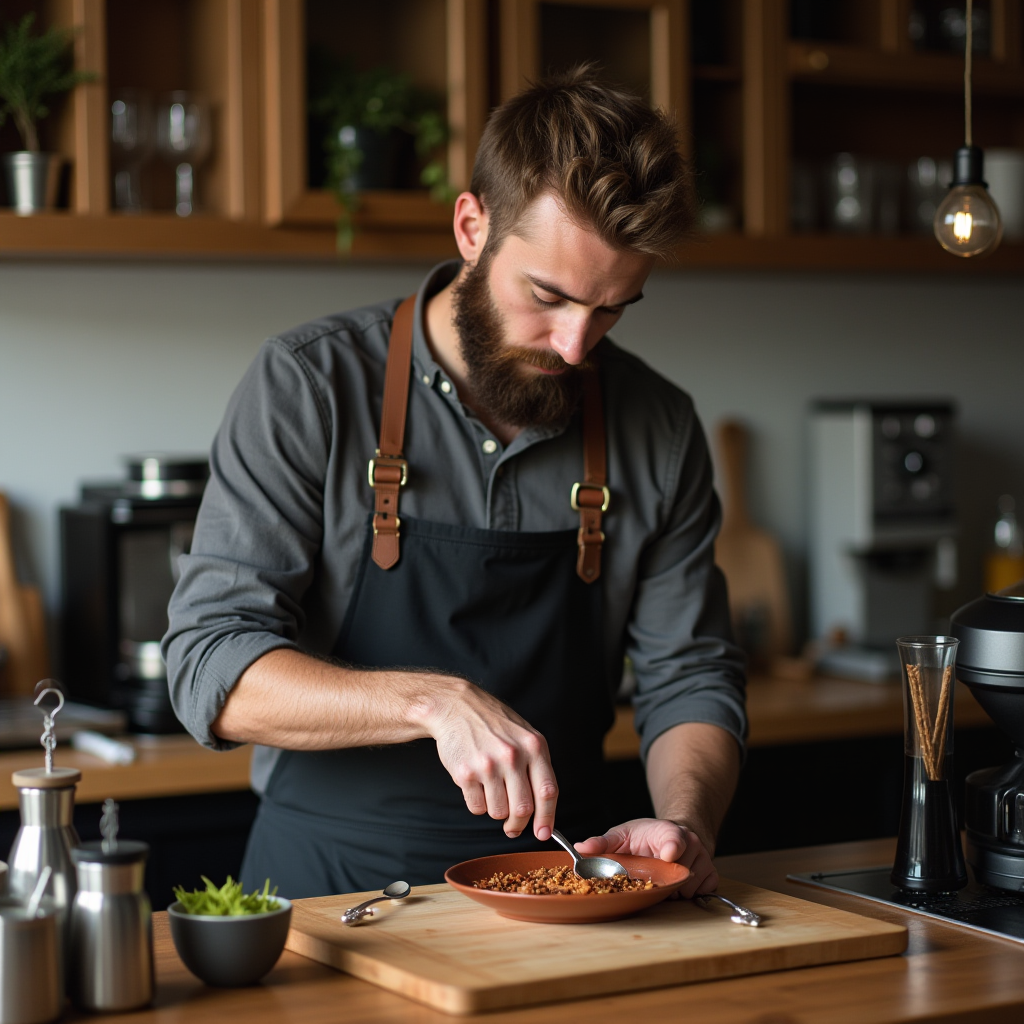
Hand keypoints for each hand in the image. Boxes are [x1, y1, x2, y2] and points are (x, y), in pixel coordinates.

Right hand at [421, 679, 558, 841]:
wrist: (457, 707)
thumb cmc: (493, 723)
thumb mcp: (525, 736)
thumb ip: (537, 767)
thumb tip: (543, 810)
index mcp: (533, 746)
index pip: (547, 791)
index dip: (547, 818)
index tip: (543, 833)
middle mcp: (513, 756)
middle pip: (523, 809)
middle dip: (518, 825)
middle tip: (513, 827)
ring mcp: (488, 765)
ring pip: (498, 812)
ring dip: (496, 810)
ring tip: (491, 790)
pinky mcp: (465, 773)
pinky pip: (477, 807)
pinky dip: (478, 804)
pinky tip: (476, 784)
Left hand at [574, 817, 717, 896]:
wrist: (672, 834)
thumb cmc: (645, 836)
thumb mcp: (621, 835)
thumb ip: (603, 842)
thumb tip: (580, 847)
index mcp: (666, 831)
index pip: (674, 839)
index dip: (672, 848)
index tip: (667, 856)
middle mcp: (690, 842)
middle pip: (679, 872)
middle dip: (662, 881)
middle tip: (653, 873)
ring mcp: (703, 857)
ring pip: (690, 886)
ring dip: (674, 890)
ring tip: (663, 876)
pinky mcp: (711, 872)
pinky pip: (704, 891)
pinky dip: (690, 893)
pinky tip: (677, 883)